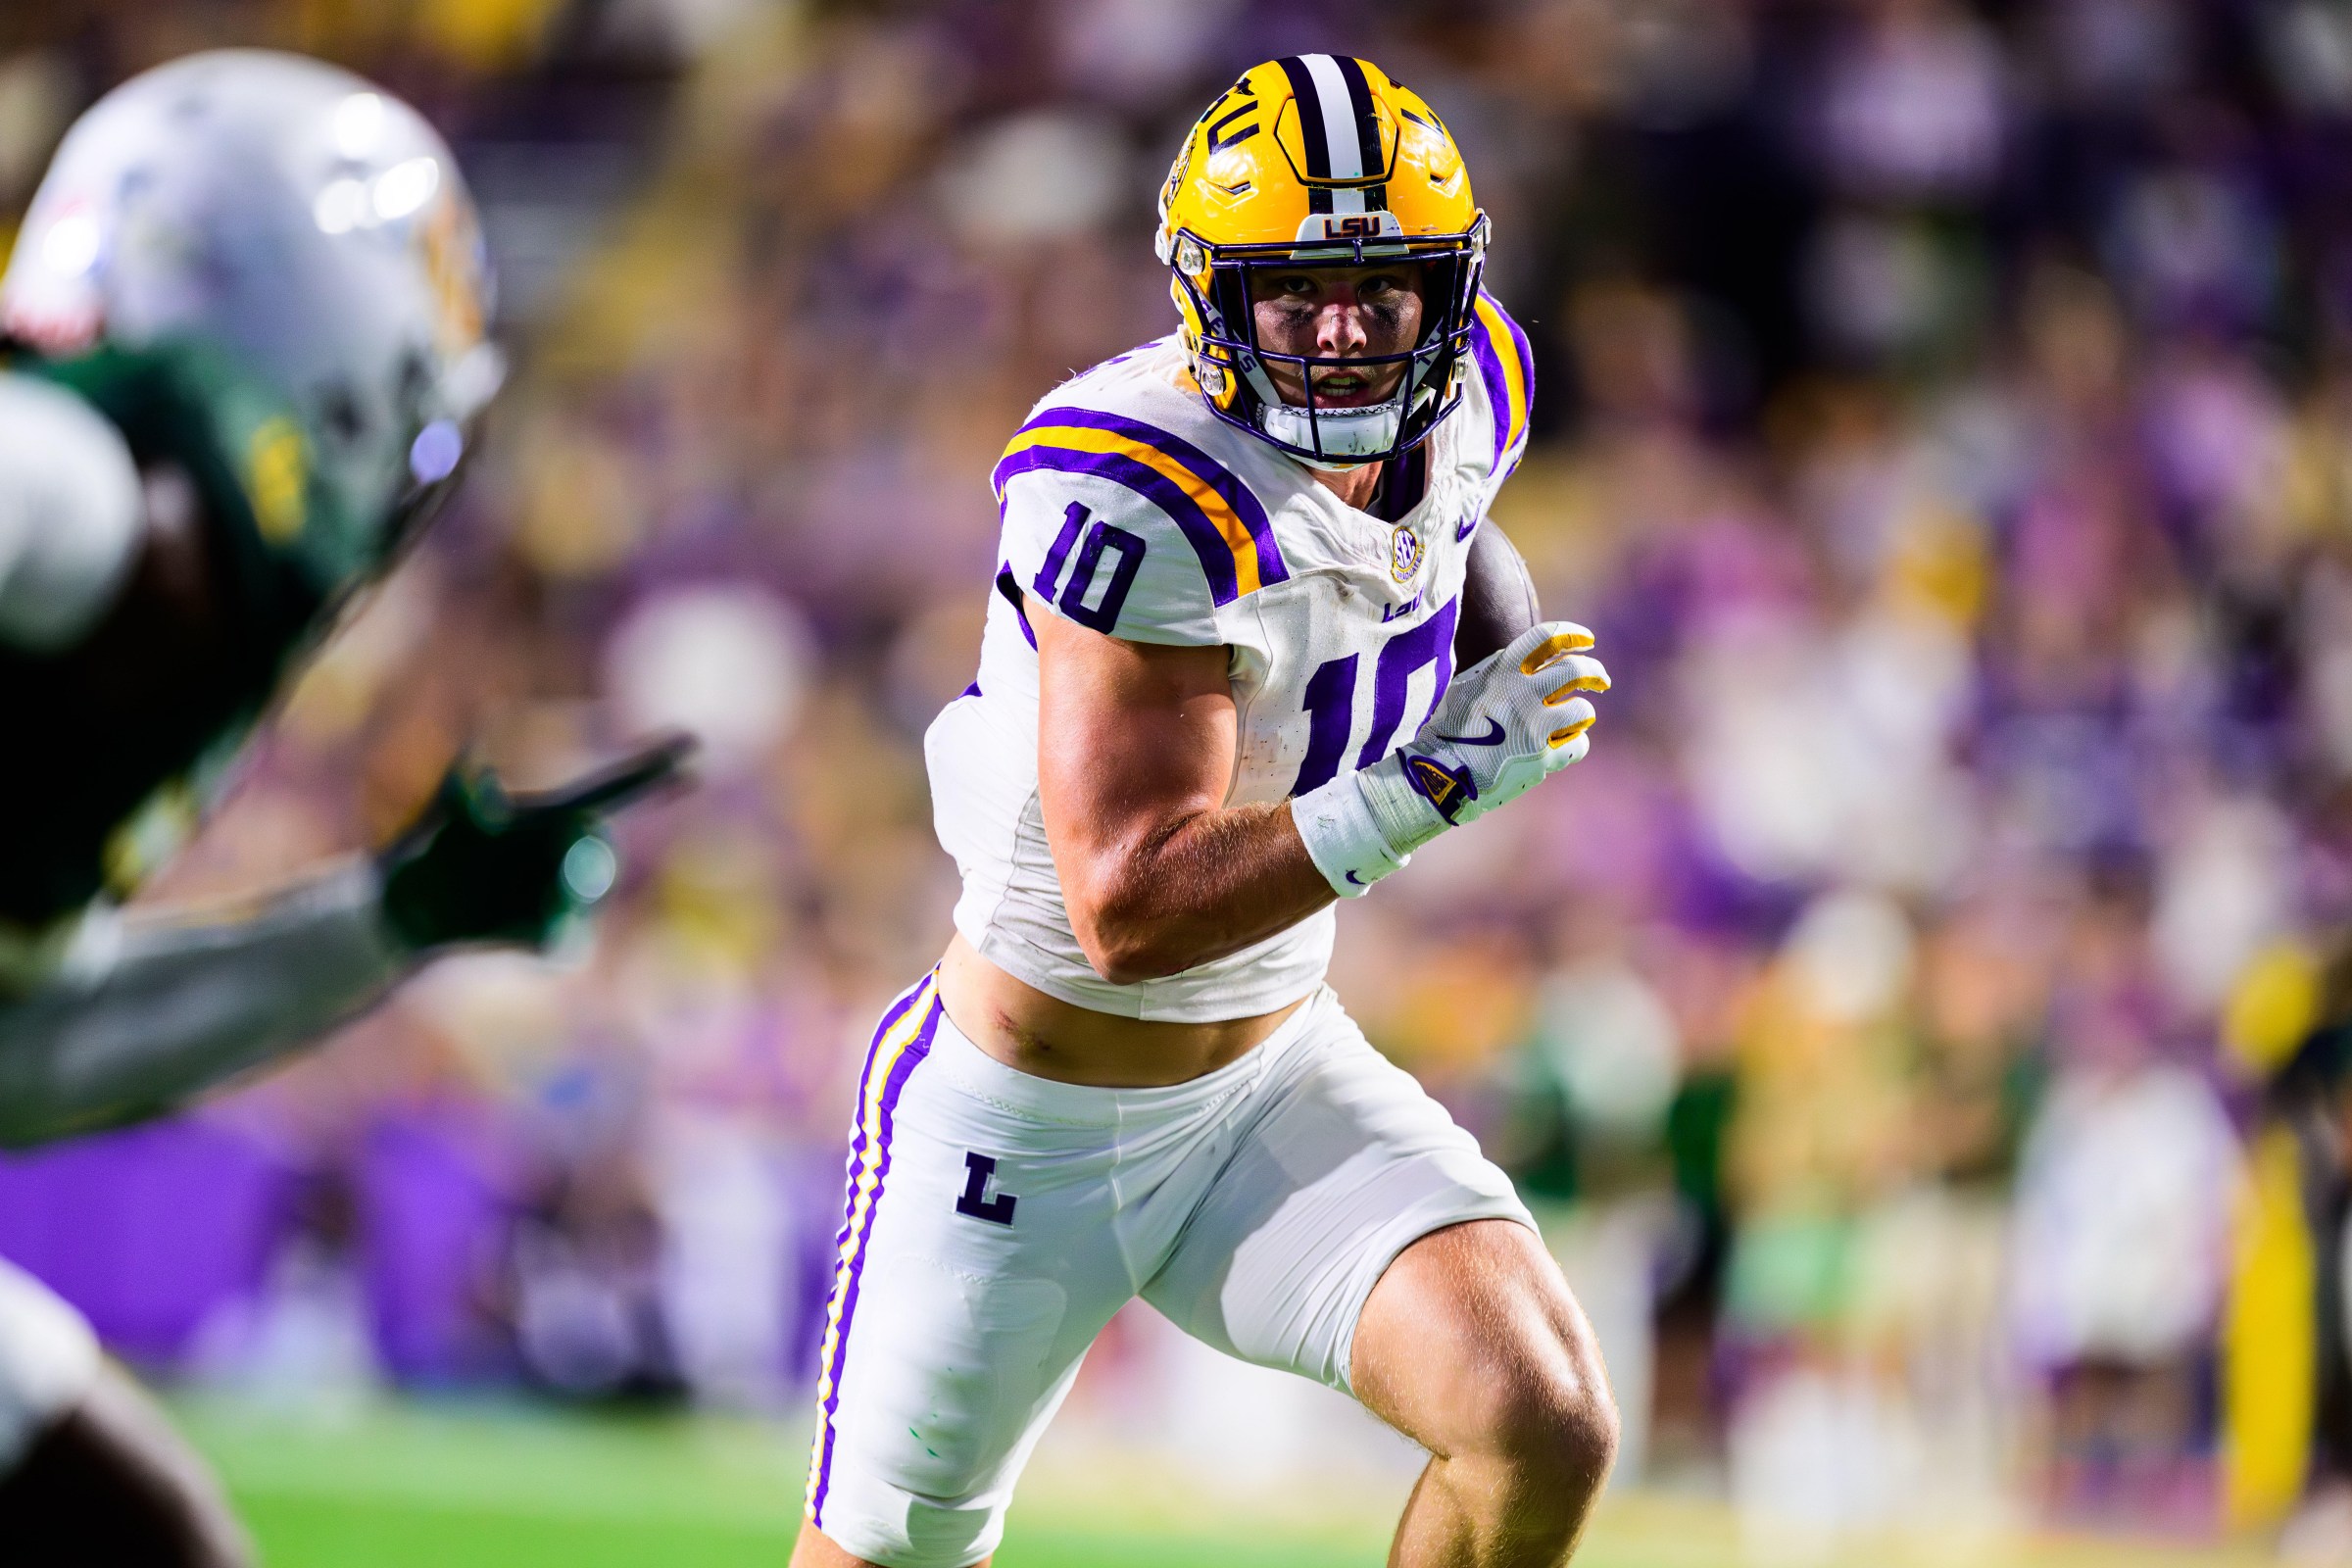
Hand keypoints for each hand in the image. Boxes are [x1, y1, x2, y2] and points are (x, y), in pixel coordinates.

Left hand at [378, 734, 694, 952]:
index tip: (694, 742)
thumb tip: (482, 773)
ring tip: (502, 897)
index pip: (617, 789)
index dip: (655, 767)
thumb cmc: (425, 852)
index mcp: (554, 815)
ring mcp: (563, 897)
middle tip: (563, 849)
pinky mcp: (549, 940)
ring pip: (581, 900)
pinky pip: (562, 944)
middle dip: (584, 855)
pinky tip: (523, 935)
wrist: (406, 915)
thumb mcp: (441, 817)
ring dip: (553, 898)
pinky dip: (547, 939)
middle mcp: (568, 854)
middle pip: (601, 850)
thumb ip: (464, 796)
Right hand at [1374, 621, 1607, 836]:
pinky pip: (1578, 744)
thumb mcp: (1465, 686)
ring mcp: (1534, 726)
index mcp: (1501, 670)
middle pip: (1576, 671)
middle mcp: (1522, 693)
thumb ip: (1496, 671)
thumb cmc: (1448, 729)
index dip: (1573, 634)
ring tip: (1577, 717)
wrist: (1439, 773)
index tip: (1587, 640)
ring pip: (1583, 710)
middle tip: (1601, 679)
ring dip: (1583, 712)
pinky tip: (1563, 746)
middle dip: (1595, 672)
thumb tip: (1523, 660)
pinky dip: (1575, 743)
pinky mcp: (1542, 757)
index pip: (1547, 638)